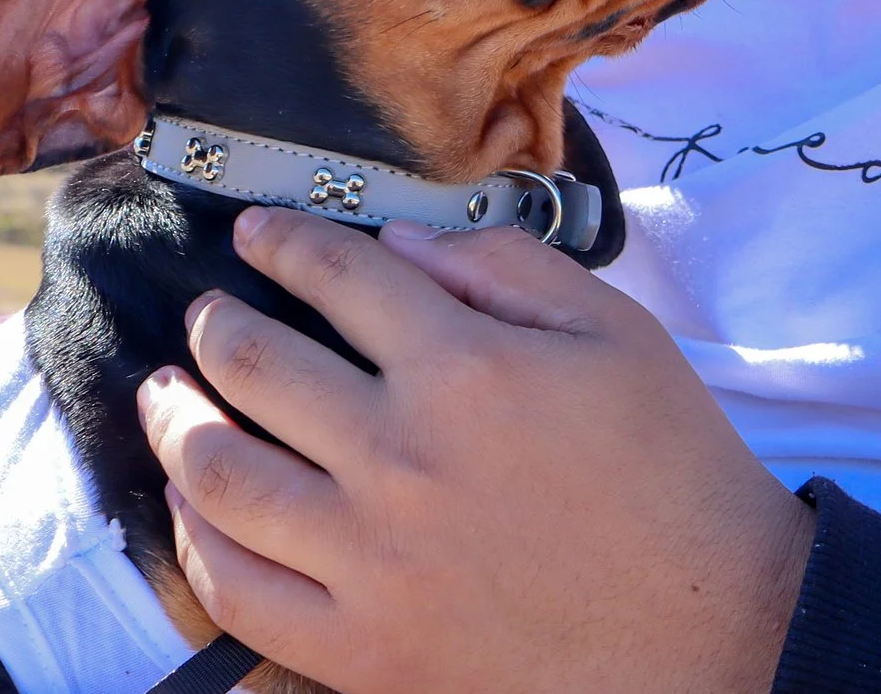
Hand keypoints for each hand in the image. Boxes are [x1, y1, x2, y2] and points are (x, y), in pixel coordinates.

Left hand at [137, 209, 813, 693]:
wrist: (713, 627)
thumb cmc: (674, 468)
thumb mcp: (618, 334)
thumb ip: (506, 271)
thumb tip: (401, 244)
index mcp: (465, 368)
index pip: (337, 276)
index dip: (285, 241)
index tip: (257, 230)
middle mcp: (398, 456)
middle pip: (255, 364)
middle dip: (216, 322)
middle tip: (207, 310)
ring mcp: (368, 561)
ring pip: (220, 474)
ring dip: (177, 419)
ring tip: (168, 393)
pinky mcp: (359, 650)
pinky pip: (236, 590)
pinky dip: (195, 538)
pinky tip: (193, 505)